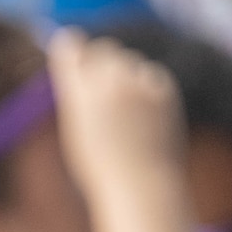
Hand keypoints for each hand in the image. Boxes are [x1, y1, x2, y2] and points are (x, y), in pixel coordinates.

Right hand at [48, 28, 183, 203]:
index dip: (70, 46)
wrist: (140, 185)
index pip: (71, 49)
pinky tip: (142, 115)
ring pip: (129, 61)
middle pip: (104, 49)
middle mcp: (108, 83)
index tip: (69, 47)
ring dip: (124, 75)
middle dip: (100, 60)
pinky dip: (146, 87)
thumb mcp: (77, 130)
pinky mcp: (163, 90)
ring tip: (122, 111)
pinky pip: (151, 75)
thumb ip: (76, 93)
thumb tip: (74, 54)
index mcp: (79, 95)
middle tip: (100, 83)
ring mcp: (138, 85)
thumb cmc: (100, 166)